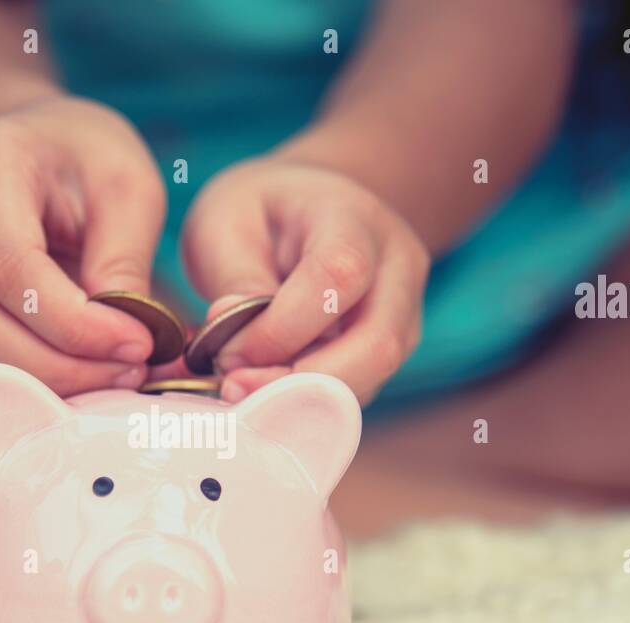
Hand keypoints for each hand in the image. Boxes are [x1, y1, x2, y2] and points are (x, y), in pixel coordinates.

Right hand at [0, 96, 165, 394]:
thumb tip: (125, 343)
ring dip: (46, 377)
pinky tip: (82, 367)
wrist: (30, 141)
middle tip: (129, 373)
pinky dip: (31, 370)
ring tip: (112, 373)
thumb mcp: (127, 185)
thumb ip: (124, 259)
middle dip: (60, 365)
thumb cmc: (84, 156)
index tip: (137, 345)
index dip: (74, 324)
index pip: (11, 268)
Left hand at [181, 156, 428, 404]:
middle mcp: (397, 267)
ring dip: (302, 401)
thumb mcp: (226, 223)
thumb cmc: (258, 213)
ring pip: (372, 378)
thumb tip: (238, 349)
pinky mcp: (389, 353)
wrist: (303, 211)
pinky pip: (357, 392)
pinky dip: (308, 404)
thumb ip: (235, 280)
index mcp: (354, 217)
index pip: (340, 277)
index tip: (227, 354)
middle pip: (378, 344)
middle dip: (302, 384)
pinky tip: (263, 395)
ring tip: (241, 393)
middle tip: (235, 392)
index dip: (282, 329)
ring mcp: (403, 314)